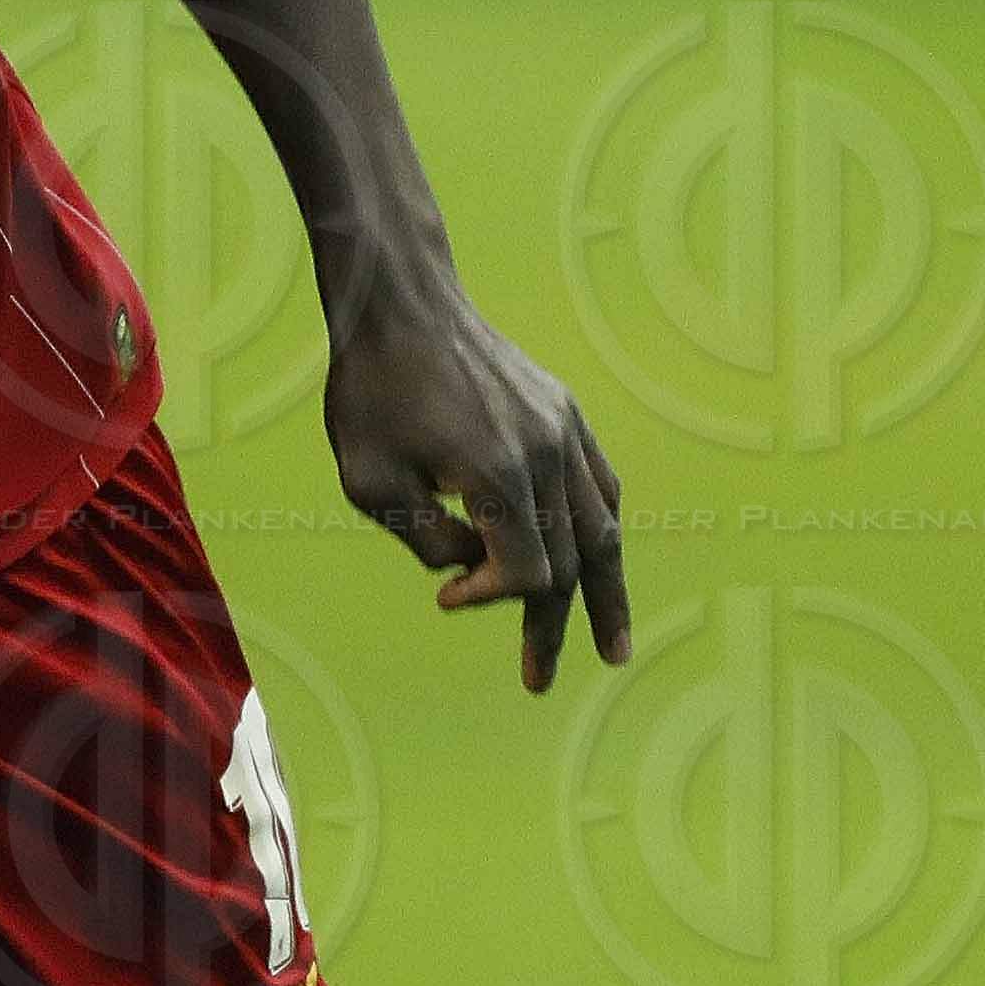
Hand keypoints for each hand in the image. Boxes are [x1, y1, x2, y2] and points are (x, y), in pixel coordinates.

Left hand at [324, 277, 630, 692]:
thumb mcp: (371, 483)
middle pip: (570, 564)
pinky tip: (601, 565)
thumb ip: (427, 540)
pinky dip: (603, 531)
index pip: (524, 574)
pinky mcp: (568, 414)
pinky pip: (602, 486)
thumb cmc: (372, 394)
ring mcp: (566, 432)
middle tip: (537, 680)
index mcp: (500, 476)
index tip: (443, 598)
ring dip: (607, 594)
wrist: (402, 305)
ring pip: (603, 529)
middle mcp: (548, 456)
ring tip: (613, 647)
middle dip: (550, 627)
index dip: (487, 600)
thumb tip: (473, 572)